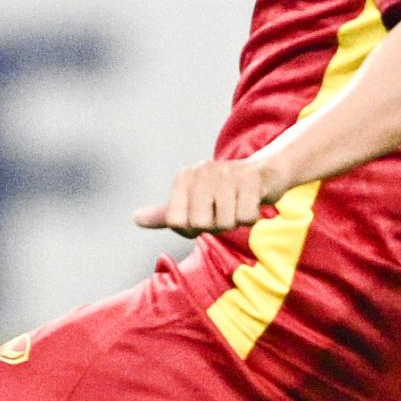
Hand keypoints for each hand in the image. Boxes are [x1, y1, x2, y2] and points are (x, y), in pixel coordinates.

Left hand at [133, 156, 288, 235]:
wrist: (264, 174)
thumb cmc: (223, 193)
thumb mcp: (191, 202)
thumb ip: (165, 214)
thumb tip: (136, 218)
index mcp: (184, 178)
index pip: (175, 221)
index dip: (190, 228)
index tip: (202, 216)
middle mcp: (202, 171)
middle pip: (200, 224)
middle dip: (215, 226)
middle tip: (223, 211)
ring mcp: (227, 174)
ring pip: (226, 223)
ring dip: (234, 221)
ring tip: (237, 204)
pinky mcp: (252, 179)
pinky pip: (247, 217)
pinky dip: (251, 216)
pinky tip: (251, 202)